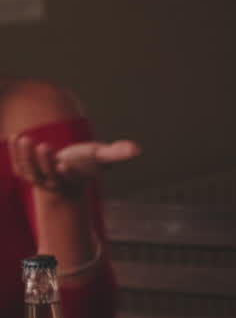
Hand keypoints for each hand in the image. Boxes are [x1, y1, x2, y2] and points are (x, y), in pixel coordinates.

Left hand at [10, 135, 139, 192]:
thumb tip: (138, 149)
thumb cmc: (83, 163)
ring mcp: (37, 178)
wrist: (62, 174)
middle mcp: (53, 181)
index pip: (69, 177)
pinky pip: (18, 164)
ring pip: (29, 171)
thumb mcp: (99, 157)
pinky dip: (14, 152)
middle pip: (47, 175)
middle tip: (43, 146)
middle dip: (44, 163)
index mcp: (72, 178)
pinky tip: (14, 136)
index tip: (64, 164)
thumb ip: (116, 153)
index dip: (66, 173)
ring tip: (24, 138)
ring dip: (25, 156)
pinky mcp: (25, 171)